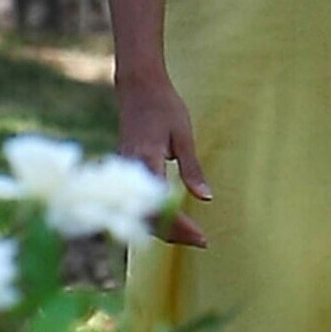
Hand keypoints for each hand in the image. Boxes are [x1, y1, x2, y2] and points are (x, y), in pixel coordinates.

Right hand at [116, 76, 211, 247]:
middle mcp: (130, 172)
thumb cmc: (164, 108)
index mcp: (146, 162)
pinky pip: (135, 203)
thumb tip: (207, 198)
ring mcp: (124, 173)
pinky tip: (170, 218)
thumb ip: (192, 168)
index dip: (180, 226)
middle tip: (201, 242)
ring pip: (137, 213)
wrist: (137, 89)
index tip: (202, 237)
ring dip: (162, 228)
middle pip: (145, 217)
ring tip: (190, 236)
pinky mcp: (124, 172)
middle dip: (173, 234)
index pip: (160, 206)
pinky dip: (151, 216)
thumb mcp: (184, 135)